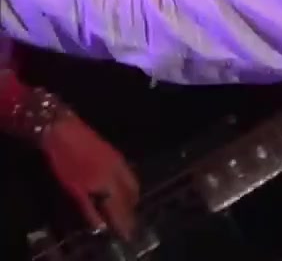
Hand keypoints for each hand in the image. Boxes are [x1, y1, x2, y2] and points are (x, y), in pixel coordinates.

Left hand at [39, 114, 139, 238]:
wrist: (64, 130)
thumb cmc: (66, 162)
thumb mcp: (74, 189)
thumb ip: (89, 208)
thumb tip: (101, 225)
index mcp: (109, 183)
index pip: (121, 208)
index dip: (124, 222)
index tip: (127, 234)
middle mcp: (120, 173)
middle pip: (132, 195)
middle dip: (131, 210)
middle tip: (128, 222)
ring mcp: (120, 161)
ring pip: (133, 184)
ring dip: (132, 198)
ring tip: (127, 208)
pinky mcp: (116, 154)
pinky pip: (130, 174)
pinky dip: (129, 186)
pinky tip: (121, 189)